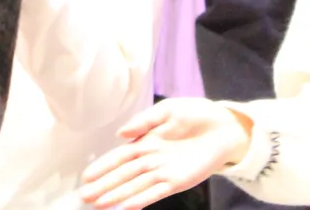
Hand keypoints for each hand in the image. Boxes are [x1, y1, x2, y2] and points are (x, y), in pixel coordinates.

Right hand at [79, 99, 252, 207]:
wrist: (225, 127)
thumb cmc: (195, 115)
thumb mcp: (167, 110)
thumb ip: (144, 121)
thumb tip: (121, 134)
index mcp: (145, 142)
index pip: (119, 156)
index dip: (103, 166)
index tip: (86, 176)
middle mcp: (151, 160)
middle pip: (123, 175)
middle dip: (104, 186)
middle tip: (84, 197)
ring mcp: (164, 173)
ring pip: (135, 187)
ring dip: (117, 196)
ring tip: (99, 205)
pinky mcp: (179, 181)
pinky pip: (157, 193)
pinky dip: (142, 200)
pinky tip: (127, 207)